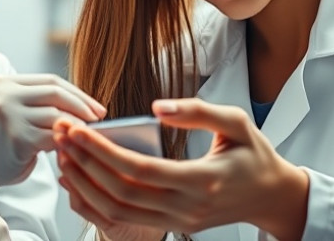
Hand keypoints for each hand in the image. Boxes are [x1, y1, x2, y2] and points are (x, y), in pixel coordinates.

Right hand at [0, 74, 105, 224]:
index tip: (95, 107)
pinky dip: (66, 143)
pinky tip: (73, 148)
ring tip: (89, 136)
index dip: (77, 93)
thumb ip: (34, 104)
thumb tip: (79, 107)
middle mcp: (5, 94)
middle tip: (100, 119)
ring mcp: (9, 115)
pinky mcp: (16, 138)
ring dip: (78, 126)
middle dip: (83, 106)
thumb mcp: (8, 110)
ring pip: (57, 115)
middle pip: (57, 93)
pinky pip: (52, 138)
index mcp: (5, 82)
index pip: (51, 81)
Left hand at [54, 98, 308, 239]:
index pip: (140, 169)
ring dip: (85, 184)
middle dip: (85, 164)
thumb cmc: (254, 154)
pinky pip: (126, 219)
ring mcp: (179, 220)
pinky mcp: (175, 225)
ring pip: (119, 210)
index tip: (77, 130)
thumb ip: (198, 112)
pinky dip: (97, 203)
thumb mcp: (237, 122)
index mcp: (201, 179)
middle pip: (121, 192)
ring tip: (64, 156)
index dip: (103, 151)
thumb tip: (157, 107)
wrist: (272, 195)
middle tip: (61, 136)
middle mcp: (187, 206)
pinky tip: (79, 182)